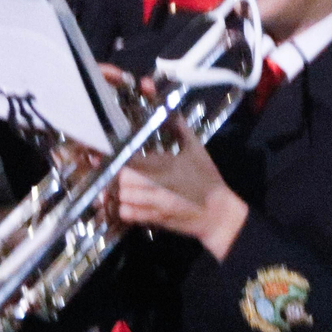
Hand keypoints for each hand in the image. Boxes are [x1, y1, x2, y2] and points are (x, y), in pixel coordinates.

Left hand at [116, 114, 247, 260]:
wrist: (218, 214)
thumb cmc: (207, 180)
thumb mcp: (197, 150)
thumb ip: (181, 129)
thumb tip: (171, 111)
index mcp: (167, 166)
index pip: (132, 159)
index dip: (119, 156)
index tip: (114, 152)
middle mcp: (158, 186)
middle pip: (122, 179)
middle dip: (115, 173)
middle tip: (113, 169)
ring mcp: (154, 205)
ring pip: (122, 198)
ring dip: (115, 191)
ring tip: (116, 185)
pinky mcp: (153, 219)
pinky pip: (128, 215)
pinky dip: (121, 207)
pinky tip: (124, 201)